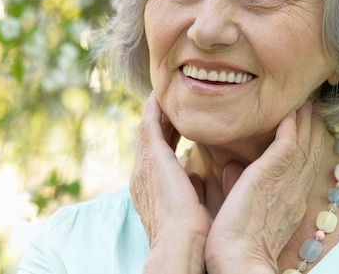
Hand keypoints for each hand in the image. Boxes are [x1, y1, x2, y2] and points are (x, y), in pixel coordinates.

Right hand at [130, 92, 210, 273]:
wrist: (181, 245)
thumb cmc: (193, 236)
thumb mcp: (192, 205)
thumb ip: (192, 188)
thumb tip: (196, 176)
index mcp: (152, 190)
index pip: (160, 155)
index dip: (168, 137)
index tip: (178, 123)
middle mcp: (142, 176)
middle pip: (152, 140)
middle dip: (162, 121)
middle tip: (172, 102)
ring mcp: (143, 166)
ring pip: (149, 129)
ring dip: (158, 112)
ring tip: (168, 94)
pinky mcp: (151, 157)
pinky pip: (150, 124)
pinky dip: (154, 108)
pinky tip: (160, 94)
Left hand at [204, 101, 324, 273]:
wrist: (238, 260)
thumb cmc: (235, 242)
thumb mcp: (240, 207)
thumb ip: (238, 184)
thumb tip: (229, 167)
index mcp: (288, 201)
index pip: (301, 167)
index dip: (306, 146)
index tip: (306, 127)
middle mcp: (294, 190)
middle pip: (310, 152)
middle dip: (312, 128)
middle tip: (314, 107)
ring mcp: (287, 181)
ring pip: (303, 143)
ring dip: (306, 120)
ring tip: (308, 101)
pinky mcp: (272, 173)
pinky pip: (288, 142)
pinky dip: (291, 125)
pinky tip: (291, 110)